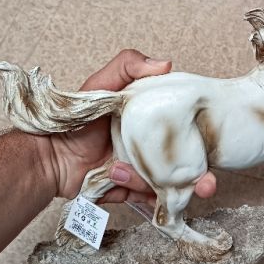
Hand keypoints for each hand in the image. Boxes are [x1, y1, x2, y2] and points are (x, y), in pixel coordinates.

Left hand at [42, 49, 216, 203]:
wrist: (49, 157)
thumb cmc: (76, 119)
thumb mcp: (101, 84)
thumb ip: (128, 65)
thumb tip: (167, 64)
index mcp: (154, 121)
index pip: (188, 129)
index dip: (205, 137)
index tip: (214, 144)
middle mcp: (155, 147)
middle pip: (190, 165)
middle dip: (204, 179)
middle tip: (207, 186)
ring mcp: (147, 171)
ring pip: (171, 185)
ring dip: (155, 184)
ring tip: (119, 170)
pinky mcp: (134, 191)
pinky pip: (149, 199)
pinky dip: (142, 196)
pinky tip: (120, 182)